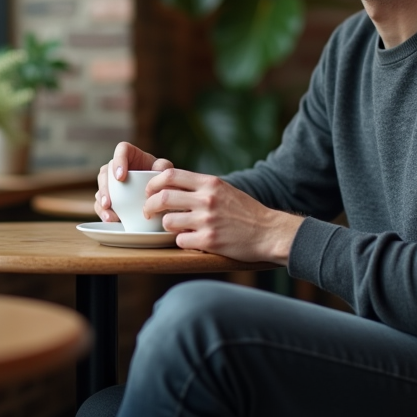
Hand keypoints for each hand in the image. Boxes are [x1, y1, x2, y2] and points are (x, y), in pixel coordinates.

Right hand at [93, 141, 172, 223]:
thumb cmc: (159, 175)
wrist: (158, 193)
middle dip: (105, 188)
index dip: (118, 161)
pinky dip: (103, 212)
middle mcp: (116, 166)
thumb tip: (158, 171)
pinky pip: (100, 203)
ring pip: (101, 188)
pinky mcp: (109, 197)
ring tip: (109, 213)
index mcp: (130, 154)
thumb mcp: (163, 169)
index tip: (120, 177)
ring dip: (102, 201)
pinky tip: (110, 219)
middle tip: (109, 201)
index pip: (121, 150)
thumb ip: (163, 166)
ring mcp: (111, 182)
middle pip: (105, 172)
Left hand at [144, 169, 303, 264]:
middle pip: (163, 197)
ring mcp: (207, 221)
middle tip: (148, 212)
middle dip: (150, 206)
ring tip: (176, 227)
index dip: (153, 183)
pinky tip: (192, 240)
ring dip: (168, 226)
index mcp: (210, 183)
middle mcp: (207, 199)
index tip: (150, 192)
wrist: (268, 232)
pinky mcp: (209, 241)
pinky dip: (182, 241)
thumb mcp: (224, 190)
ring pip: (168, 221)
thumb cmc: (245, 211)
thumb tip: (171, 184)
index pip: (170, 175)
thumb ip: (200, 186)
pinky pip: (180, 241)